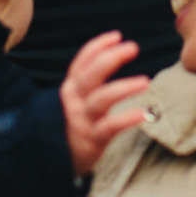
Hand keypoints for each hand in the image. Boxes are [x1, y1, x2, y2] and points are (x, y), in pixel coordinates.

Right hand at [60, 31, 150, 174]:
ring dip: (124, 87)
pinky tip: (144, 113)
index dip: (97, 47)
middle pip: (90, 75)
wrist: (50, 160)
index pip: (81, 62)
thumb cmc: (72, 124)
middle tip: (132, 47)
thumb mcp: (74, 101)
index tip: (116, 35)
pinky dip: (127, 118)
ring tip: (145, 81)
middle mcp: (74, 101)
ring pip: (101, 99)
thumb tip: (112, 55)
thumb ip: (88, 82)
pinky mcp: (91, 140)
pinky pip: (110, 127)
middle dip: (110, 58)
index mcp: (70, 88)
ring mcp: (82, 120)